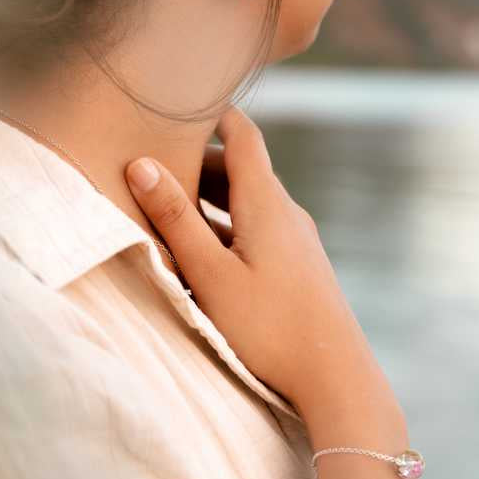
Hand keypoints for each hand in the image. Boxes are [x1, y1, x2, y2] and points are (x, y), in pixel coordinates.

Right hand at [124, 105, 401, 423]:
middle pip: (240, 169)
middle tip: (155, 166)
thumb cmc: (269, 326)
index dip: (213, 112)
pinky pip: (259, 228)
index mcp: (266, 201)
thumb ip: (175, 219)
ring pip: (248, 201)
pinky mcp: (300, 264)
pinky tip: (206, 254)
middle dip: (198, 163)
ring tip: (171, 209)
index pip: (242, 134)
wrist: (336, 376)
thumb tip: (142, 164)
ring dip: (211, 199)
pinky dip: (229, 225)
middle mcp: (286, 211)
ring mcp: (297, 238)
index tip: (182, 102)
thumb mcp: (210, 274)